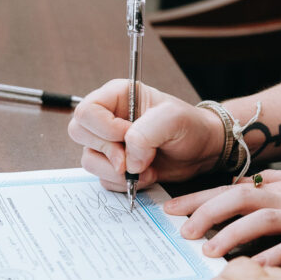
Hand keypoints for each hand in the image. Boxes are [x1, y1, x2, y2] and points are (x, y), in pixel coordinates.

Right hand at [68, 79, 222, 190]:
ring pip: (89, 160)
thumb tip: (127, 161)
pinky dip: (123, 183)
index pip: (86, 111)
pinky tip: (145, 176)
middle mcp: (107, 117)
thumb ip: (145, 134)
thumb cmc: (189, 126)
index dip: (103, 128)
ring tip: (145, 170)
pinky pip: (103, 178)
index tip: (128, 135)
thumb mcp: (172, 119)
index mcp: (116, 96)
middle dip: (107, 151)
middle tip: (132, 159)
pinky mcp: (114, 164)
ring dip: (116, 172)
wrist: (201, 150)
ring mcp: (108, 143)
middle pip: (79, 133)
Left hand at [165, 170, 280, 264]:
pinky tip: (254, 267)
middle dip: (207, 212)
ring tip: (208, 251)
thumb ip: (271, 183)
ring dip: (232, 234)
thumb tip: (235, 183)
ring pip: (263, 220)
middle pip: (240, 197)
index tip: (169, 209)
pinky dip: (274, 256)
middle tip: (182, 231)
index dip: (198, 197)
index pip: (230, 187)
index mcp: (280, 187)